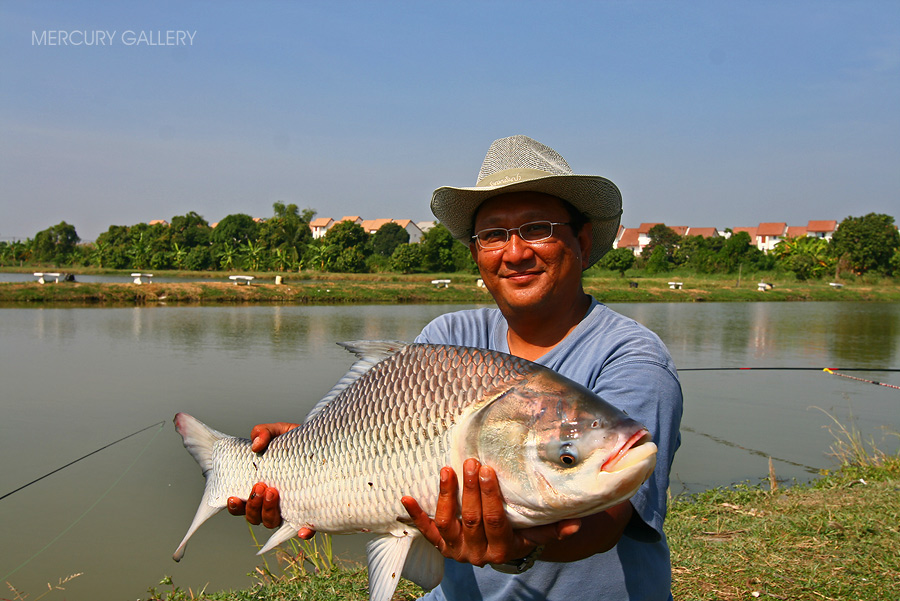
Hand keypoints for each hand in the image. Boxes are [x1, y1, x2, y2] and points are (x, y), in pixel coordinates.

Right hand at [227, 422, 314, 538]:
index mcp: (261, 488)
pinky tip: (304, 530)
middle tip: (262, 486)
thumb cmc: (296, 441)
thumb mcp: (279, 432)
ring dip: (269, 513)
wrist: (323, 443)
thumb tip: (256, 444)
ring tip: (274, 492)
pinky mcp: (310, 511)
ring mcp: (291, 508)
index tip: (235, 497)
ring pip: (273, 523)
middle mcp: (273, 503)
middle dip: (254, 506)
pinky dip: (303, 532)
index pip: (242, 505)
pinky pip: (306, 528)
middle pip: (255, 517)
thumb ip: (264, 432)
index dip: (236, 506)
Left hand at [400, 458, 579, 566]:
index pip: (495, 520)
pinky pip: (426, 531)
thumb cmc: (519, 533)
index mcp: (503, 548)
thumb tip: (576, 522)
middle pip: (471, 518)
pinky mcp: (440, 545)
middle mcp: (477, 552)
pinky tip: (405, 497)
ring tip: (447, 470)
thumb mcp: (535, 533)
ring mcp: (456, 550)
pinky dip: (416, 515)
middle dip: (470, 489)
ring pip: (449, 522)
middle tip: (470, 462)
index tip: (487, 470)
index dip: (490, 496)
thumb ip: (553, 528)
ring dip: (446, 496)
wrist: (497, 552)